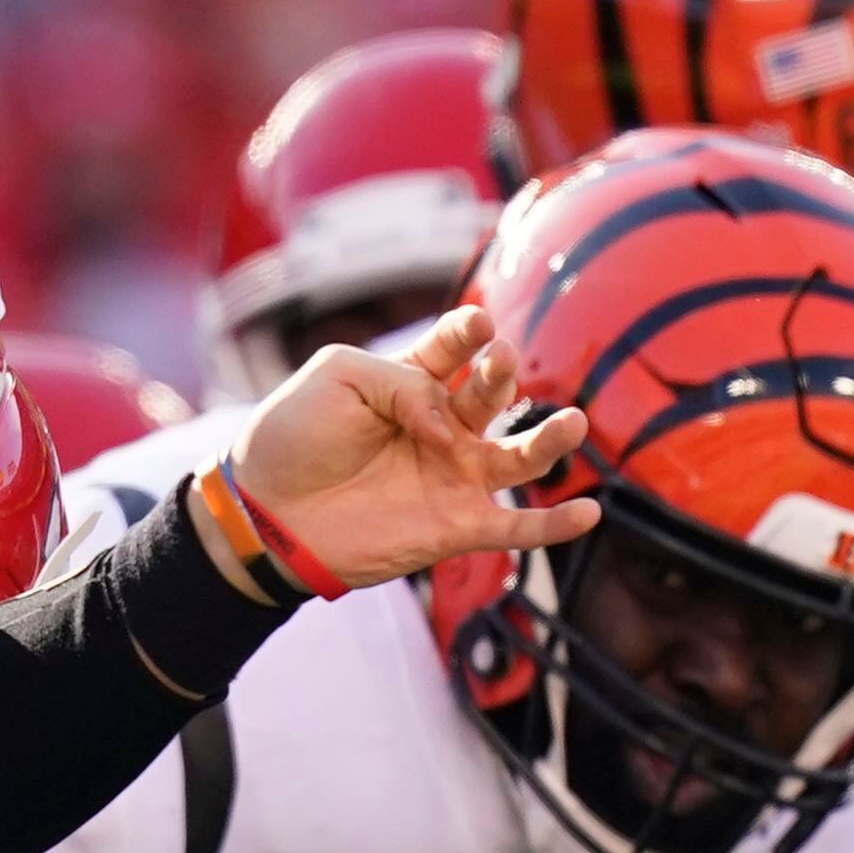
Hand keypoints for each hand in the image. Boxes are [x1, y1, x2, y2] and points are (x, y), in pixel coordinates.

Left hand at [227, 306, 597, 590]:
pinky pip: (515, 527)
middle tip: (500, 360)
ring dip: (551, 440)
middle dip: (500, 376)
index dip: (470, 334)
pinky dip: (556, 524)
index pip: (455, 349)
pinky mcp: (455, 526)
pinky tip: (590, 513)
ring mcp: (453, 476)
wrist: (263, 508)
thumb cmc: (293, 436)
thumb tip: (450, 428)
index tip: (479, 325)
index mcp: (411, 383)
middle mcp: (443, 428)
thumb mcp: (338, 378)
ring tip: (573, 421)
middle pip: (490, 395)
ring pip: (519, 456)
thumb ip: (401, 383)